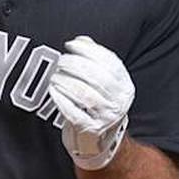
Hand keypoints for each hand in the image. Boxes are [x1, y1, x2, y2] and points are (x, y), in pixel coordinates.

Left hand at [49, 36, 134, 170]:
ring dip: (65, 81)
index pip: (109, 62)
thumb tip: (82, 40)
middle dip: (73, 64)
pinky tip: (53, 90)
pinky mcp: (90, 129)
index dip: (89, 50)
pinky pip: (73, 112)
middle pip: (96, 77)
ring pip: (84, 94)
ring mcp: (106, 117)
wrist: (101, 139)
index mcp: (124, 85)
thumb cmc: (98, 103)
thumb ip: (94, 60)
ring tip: (55, 75)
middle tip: (60, 61)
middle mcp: (119, 101)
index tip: (71, 44)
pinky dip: (61, 99)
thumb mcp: (103, 82)